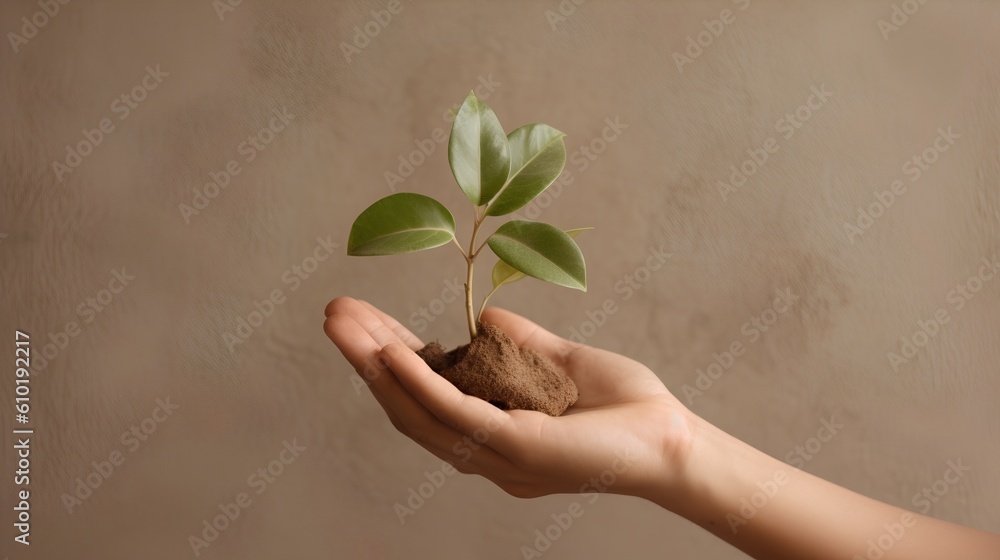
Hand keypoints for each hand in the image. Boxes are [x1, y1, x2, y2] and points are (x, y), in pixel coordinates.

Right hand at [323, 297, 695, 500]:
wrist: (673, 440)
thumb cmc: (624, 410)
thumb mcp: (560, 364)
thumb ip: (519, 343)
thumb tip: (481, 315)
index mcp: (492, 434)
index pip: (427, 396)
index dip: (390, 359)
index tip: (362, 320)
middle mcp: (484, 452)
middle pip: (408, 406)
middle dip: (366, 360)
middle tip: (332, 315)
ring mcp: (497, 455)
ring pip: (419, 412)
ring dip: (376, 366)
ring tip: (343, 326)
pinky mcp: (518, 449)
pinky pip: (457, 414)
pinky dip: (420, 382)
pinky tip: (391, 353)